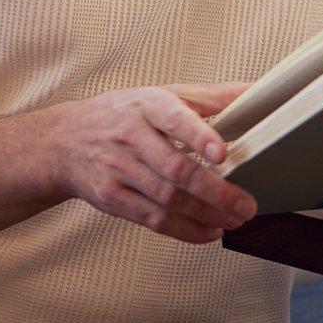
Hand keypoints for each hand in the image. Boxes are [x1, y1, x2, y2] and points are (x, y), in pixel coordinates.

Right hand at [50, 81, 257, 243]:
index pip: (175, 118)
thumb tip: (257, 91)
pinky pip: (152, 219)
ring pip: (166, 199)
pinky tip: (210, 230)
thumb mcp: (163, 94)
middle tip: (246, 204)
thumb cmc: (124, 114)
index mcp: (148, 106)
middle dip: (215, 191)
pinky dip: (185, 229)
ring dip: (206, 214)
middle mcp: (131, 137)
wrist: (65, 140)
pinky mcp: (112, 199)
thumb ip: (211, 96)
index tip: (222, 152)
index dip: (200, 135)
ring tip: (235, 219)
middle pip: (175, 169)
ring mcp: (119, 170)